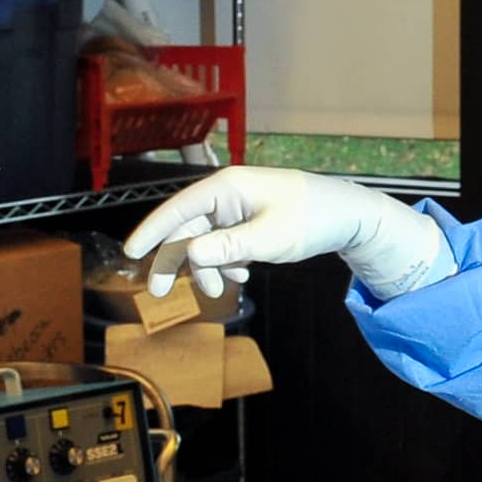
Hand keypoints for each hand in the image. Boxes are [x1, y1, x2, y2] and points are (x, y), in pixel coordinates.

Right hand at [122, 166, 453, 301]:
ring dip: (206, 268)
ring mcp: (236, 209)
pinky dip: (224, 264)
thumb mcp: (270, 237)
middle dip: (175, 261)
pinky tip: (240, 277)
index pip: (178, 208)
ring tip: (220, 290)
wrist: (349, 217)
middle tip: (159, 294)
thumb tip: (190, 255)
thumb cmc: (312, 218)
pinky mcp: (246, 223)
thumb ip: (228, 247)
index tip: (131, 253)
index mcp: (226, 187)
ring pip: (204, 242)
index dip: (152, 231)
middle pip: (186, 229)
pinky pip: (222, 245)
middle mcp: (226, 195)